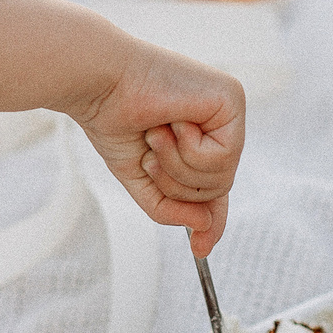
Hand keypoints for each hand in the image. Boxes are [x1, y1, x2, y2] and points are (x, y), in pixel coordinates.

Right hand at [66, 40, 243, 256]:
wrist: (100, 83)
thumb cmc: (114, 119)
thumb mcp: (144, 178)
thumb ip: (172, 207)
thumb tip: (205, 227)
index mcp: (201, 135)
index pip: (215, 185)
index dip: (210, 220)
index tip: (201, 250)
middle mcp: (220, 121)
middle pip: (218, 188)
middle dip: (177, 183)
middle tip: (152, 152)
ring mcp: (230, 109)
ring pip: (222, 177)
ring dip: (178, 165)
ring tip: (158, 134)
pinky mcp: (232, 98)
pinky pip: (223, 157)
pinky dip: (188, 149)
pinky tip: (172, 122)